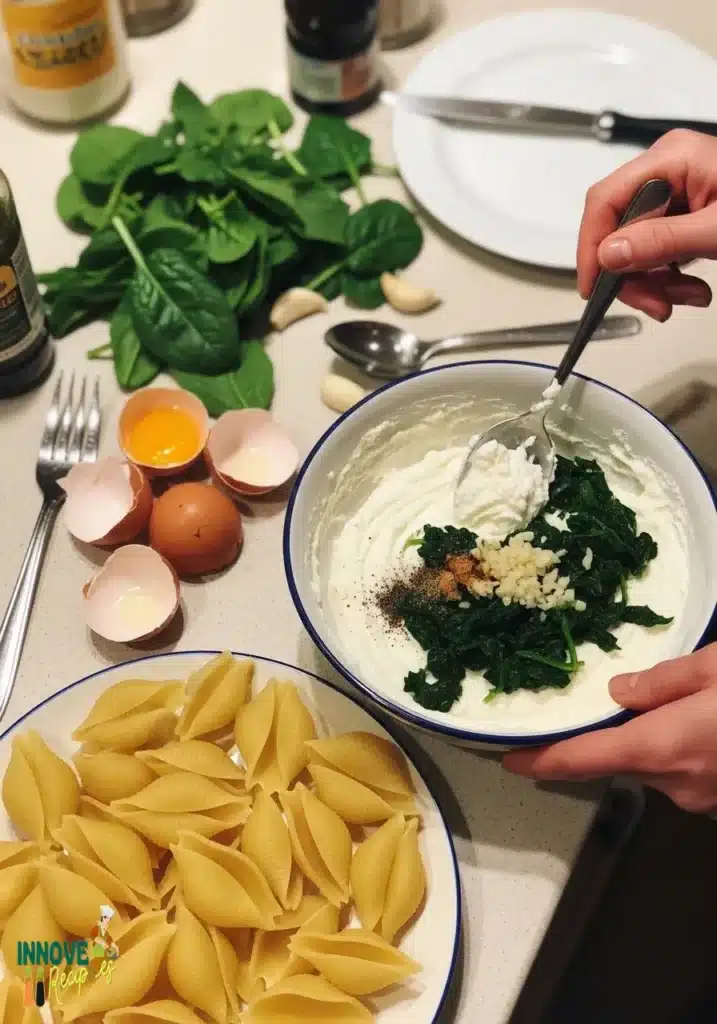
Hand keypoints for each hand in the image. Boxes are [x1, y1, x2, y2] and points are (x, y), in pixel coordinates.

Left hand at [503, 643, 716, 813]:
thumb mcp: (715, 668)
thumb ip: (662, 680)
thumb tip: (615, 690)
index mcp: (659, 746)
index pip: (581, 758)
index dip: (540, 760)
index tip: (509, 759)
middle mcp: (673, 781)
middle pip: (620, 758)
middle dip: (613, 732)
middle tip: (610, 698)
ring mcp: (700, 798)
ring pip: (656, 764)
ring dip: (653, 737)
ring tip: (676, 700)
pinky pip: (683, 770)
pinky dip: (680, 747)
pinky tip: (700, 721)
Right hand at [577, 129, 716, 320]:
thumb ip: (663, 241)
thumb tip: (609, 254)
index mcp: (670, 159)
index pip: (605, 201)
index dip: (591, 246)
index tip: (594, 289)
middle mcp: (667, 171)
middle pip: (619, 228)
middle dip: (634, 274)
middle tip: (657, 307)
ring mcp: (678, 192)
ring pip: (638, 246)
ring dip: (657, 282)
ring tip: (690, 299)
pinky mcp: (689, 214)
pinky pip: (660, 250)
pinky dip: (672, 278)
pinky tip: (696, 290)